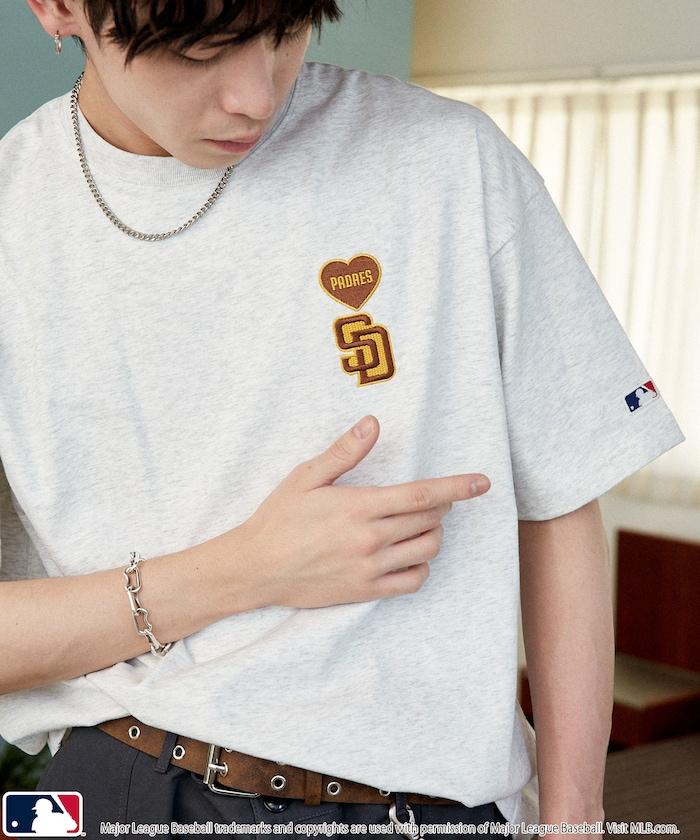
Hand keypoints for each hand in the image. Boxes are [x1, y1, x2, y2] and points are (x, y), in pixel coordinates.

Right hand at [232, 415, 490, 608]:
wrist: (256, 568)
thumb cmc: (279, 518)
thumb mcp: (306, 477)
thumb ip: (344, 452)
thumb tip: (373, 424)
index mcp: (359, 506)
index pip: (422, 495)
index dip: (457, 487)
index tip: (482, 482)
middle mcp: (370, 539)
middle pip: (430, 520)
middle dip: (440, 506)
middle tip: (428, 499)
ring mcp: (370, 568)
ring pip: (427, 550)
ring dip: (432, 534)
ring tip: (418, 524)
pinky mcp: (366, 591)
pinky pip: (413, 581)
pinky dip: (421, 566)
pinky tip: (408, 554)